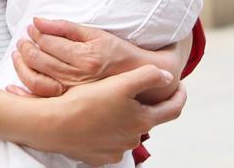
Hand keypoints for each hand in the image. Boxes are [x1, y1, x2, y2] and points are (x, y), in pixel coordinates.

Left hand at [11, 16, 185, 103]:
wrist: (141, 80)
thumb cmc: (119, 54)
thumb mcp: (95, 34)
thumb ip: (65, 27)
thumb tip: (37, 20)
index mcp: (85, 58)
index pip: (48, 43)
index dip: (35, 34)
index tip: (30, 29)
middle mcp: (79, 78)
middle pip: (40, 61)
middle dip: (26, 48)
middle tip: (22, 41)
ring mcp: (75, 94)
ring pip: (37, 81)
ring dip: (22, 66)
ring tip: (20, 55)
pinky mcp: (73, 105)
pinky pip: (43, 101)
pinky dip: (25, 93)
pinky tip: (15, 84)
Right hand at [30, 65, 183, 164]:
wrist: (54, 125)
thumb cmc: (86, 102)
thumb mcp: (120, 83)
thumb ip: (147, 76)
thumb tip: (166, 77)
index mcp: (142, 120)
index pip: (172, 109)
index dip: (179, 96)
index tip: (179, 86)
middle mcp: (133, 139)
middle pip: (145, 119)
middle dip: (142, 106)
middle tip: (131, 91)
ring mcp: (115, 150)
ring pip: (124, 131)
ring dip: (121, 119)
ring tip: (105, 103)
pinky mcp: (97, 156)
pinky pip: (106, 142)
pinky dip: (104, 132)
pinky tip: (91, 120)